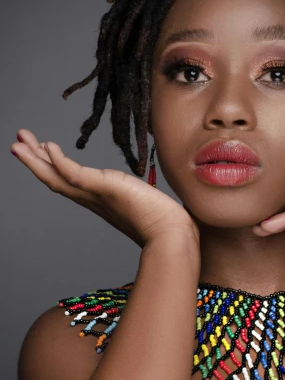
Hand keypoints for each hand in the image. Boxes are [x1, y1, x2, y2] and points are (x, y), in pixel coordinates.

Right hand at [10, 129, 199, 248]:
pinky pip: (76, 174)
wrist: (173, 236)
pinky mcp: (107, 189)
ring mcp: (98, 196)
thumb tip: (142, 194)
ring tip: (19, 143)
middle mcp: (94, 201)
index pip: (68, 182)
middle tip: (16, 143)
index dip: (51, 168)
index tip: (41, 150)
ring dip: (36, 160)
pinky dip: (60, 162)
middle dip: (34, 161)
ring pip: (58, 177)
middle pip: (55, 180)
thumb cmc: (165, 223)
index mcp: (100, 202)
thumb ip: (135, 198)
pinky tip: (49, 147)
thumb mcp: (144, 204)